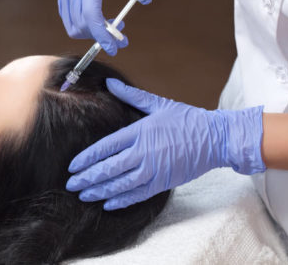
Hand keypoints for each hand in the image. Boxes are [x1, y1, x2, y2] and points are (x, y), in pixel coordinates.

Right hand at [58, 0, 150, 55]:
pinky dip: (84, 29)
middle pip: (82, 24)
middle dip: (101, 37)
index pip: (91, 14)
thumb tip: (146, 0)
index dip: (101, 34)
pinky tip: (99, 21)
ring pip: (74, 27)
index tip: (113, 49)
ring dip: (92, 34)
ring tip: (110, 27)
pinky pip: (70, 23)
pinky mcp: (62, 0)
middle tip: (121, 39)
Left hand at [66, 78, 265, 209]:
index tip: (72, 166)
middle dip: (87, 178)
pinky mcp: (163, 183)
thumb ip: (131, 96)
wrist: (216, 138)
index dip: (87, 158)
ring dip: (100, 191)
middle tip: (70, 184)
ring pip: (120, 185)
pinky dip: (122, 200)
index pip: (105, 147)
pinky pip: (138, 195)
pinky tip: (108, 204)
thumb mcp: (158, 104)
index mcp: (139, 132)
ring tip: (84, 195)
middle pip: (108, 168)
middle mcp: (143, 153)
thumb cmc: (187, 119)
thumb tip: (110, 83)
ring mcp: (154, 170)